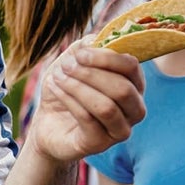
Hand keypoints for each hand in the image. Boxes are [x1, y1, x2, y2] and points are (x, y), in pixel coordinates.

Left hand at [24, 44, 145, 164]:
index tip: (79, 54)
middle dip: (91, 74)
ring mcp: (120, 130)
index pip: (132, 67)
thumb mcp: (73, 62)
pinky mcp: (100, 143)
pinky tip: (54, 88)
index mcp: (134, 85)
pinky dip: (68, 99)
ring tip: (58, 77)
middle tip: (65, 66)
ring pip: (106, 106)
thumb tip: (96, 40)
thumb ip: (86, 47)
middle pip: (122, 89)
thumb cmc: (68, 89)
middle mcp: (135, 109)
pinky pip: (88, 119)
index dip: (106, 57)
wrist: (49, 122)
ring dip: (78, 87)